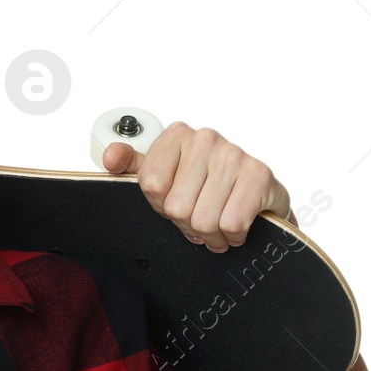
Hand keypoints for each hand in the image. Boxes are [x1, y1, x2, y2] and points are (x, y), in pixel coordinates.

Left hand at [99, 122, 291, 252]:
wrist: (258, 195)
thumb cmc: (207, 186)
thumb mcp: (164, 174)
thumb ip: (133, 166)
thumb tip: (111, 156)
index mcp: (176, 136)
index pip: (151, 185)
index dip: (161, 206)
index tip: (174, 203)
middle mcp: (205, 139)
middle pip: (177, 207)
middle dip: (187, 224)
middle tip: (199, 219)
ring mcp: (234, 154)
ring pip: (204, 220)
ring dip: (211, 235)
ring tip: (217, 225)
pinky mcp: (258, 174)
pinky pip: (232, 223)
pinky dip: (233, 235)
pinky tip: (235, 225)